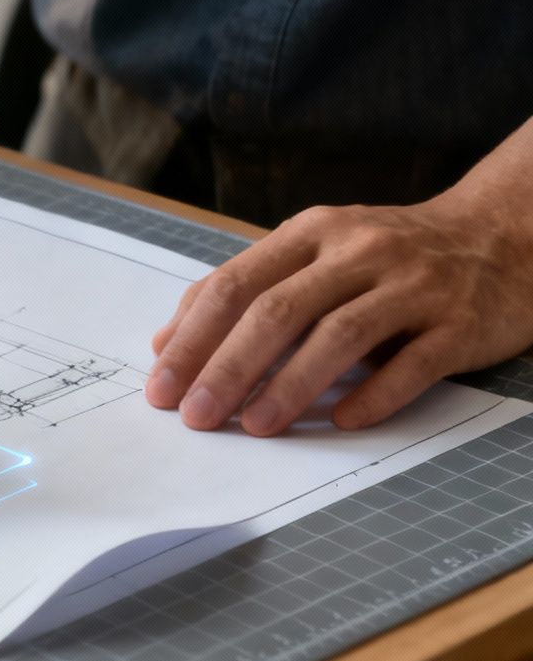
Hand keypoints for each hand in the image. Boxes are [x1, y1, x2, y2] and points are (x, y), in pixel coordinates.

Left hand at [145, 188, 532, 435]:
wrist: (501, 236)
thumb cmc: (388, 256)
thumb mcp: (315, 253)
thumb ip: (246, 290)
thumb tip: (169, 342)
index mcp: (311, 233)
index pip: (235, 285)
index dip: (193, 339)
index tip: (162, 385)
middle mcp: (358, 251)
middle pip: (277, 312)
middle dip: (227, 368)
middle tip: (196, 416)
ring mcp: (412, 285)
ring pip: (339, 336)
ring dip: (289, 386)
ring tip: (255, 427)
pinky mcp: (459, 322)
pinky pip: (413, 363)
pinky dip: (374, 394)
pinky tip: (341, 421)